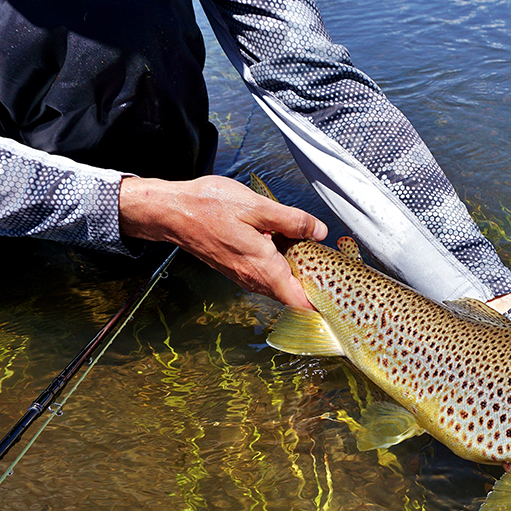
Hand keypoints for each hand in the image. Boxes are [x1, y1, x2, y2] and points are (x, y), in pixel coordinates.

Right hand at [118, 175, 327, 307]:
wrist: (171, 212)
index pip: (300, 303)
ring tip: (310, 247)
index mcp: (263, 268)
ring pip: (280, 283)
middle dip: (313, 282)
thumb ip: (292, 221)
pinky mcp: (237, 268)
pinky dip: (279, 263)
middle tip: (331, 260)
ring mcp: (244, 276)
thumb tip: (318, 231)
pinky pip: (266, 274)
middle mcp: (253, 279)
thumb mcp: (257, 207)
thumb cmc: (208, 207)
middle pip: (293, 294)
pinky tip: (284, 242)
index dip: (322, 304)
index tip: (339, 295)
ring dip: (295, 270)